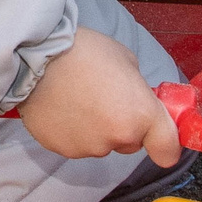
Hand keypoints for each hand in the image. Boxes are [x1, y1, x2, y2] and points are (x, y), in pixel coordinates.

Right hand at [17, 30, 180, 166]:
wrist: (35, 57)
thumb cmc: (84, 51)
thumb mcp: (126, 61)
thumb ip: (137, 90)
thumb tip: (134, 99)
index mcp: (141, 115)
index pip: (167, 150)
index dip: (165, 145)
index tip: (159, 137)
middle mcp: (117, 138)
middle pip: (129, 142)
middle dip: (122, 126)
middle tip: (104, 100)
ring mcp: (88, 148)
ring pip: (100, 144)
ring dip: (94, 129)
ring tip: (76, 100)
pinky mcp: (61, 149)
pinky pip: (74, 144)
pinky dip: (71, 131)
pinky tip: (60, 108)